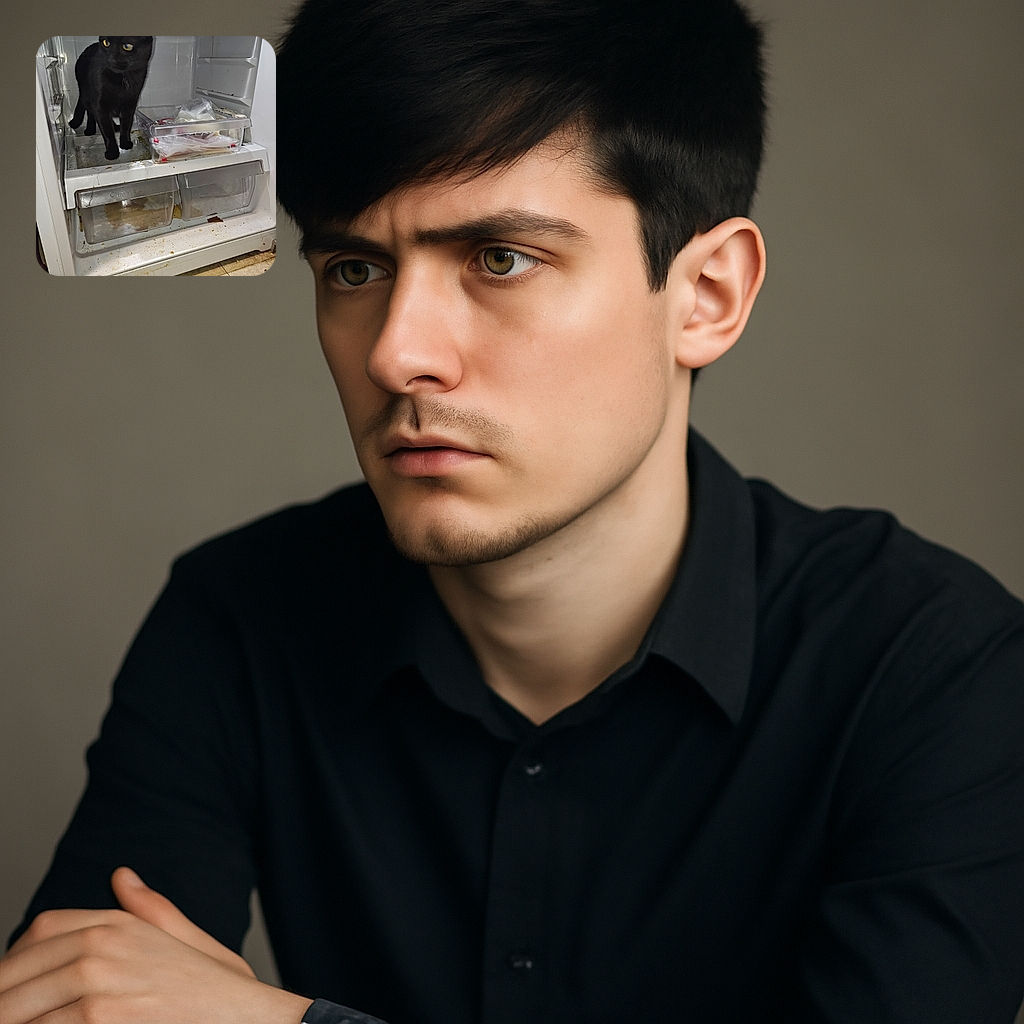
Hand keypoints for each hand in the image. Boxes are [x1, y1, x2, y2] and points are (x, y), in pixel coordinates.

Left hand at [0, 867, 311, 1023]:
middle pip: (16, 972)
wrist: (247, 1018)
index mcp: (120, 923)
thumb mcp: (187, 939)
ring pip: (17, 1010)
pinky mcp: (99, 1021)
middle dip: (4, 1000)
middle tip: (5, 1013)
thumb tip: (123, 876)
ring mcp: (97, 985)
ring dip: (11, 1021)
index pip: (40, 930)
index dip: (17, 959)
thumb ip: (151, 909)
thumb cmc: (219, 989)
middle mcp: (102, 946)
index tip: (12, 984)